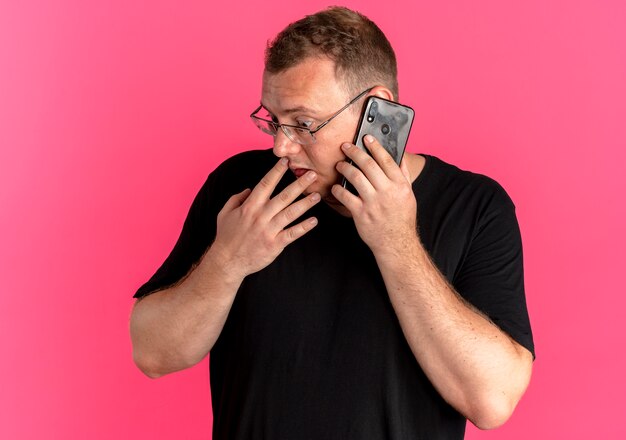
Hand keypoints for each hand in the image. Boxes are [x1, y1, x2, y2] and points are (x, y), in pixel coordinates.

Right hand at [210, 158, 320, 279]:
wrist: (227, 262)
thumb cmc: (226, 237)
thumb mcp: (225, 213)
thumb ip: (237, 198)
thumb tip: (249, 189)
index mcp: (250, 206)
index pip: (266, 183)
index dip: (277, 171)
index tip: (287, 161)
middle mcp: (261, 216)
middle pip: (284, 196)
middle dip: (299, 184)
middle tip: (313, 175)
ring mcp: (269, 230)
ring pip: (291, 213)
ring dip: (305, 204)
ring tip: (317, 196)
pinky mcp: (275, 244)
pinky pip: (292, 234)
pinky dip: (304, 227)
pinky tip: (314, 221)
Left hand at [331, 135, 417, 254]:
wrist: (396, 243)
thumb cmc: (401, 218)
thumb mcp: (409, 195)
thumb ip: (403, 175)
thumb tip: (399, 156)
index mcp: (400, 185)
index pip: (386, 160)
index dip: (375, 146)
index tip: (366, 138)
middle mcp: (387, 192)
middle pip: (368, 165)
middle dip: (354, 152)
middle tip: (345, 147)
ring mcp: (373, 203)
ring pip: (355, 177)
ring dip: (344, 168)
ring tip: (339, 165)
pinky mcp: (361, 214)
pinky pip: (345, 197)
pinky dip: (337, 190)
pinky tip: (335, 187)